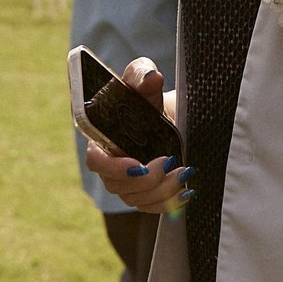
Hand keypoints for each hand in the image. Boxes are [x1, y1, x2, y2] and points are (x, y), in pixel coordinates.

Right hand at [81, 59, 190, 213]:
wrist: (166, 114)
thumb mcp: (144, 80)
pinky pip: (151, 207)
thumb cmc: (146, 96)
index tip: (137, 164)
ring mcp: (126, 183)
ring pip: (136, 199)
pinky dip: (170, 203)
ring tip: (184, 172)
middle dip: (146, 179)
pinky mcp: (144, 194)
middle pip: (118, 185)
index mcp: (100, 139)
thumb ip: (142, 74)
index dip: (113, 167)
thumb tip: (151, 77)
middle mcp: (110, 165)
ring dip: (162, 190)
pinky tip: (186, 191)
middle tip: (170, 162)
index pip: (95, 161)